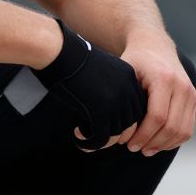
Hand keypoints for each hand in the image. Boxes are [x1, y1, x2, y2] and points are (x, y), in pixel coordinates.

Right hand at [30, 18, 147, 152]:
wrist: (58, 52)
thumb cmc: (70, 59)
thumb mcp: (98, 71)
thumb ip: (108, 88)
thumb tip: (106, 111)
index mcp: (129, 77)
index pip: (137, 108)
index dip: (126, 123)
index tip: (112, 131)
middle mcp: (127, 90)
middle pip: (132, 123)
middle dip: (119, 136)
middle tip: (102, 141)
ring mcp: (115, 101)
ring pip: (117, 133)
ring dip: (102, 141)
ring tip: (85, 138)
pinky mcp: (100, 110)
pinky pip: (101, 137)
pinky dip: (90, 143)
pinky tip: (78, 138)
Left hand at [118, 34, 195, 155]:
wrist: (154, 46)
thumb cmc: (133, 61)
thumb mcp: (124, 71)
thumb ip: (121, 95)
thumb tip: (111, 126)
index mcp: (163, 78)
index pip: (157, 116)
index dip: (142, 135)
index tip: (127, 143)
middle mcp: (182, 86)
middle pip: (171, 126)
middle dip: (152, 142)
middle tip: (134, 148)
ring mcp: (191, 93)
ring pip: (183, 131)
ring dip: (163, 145)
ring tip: (145, 149)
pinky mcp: (194, 100)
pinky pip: (188, 128)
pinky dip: (174, 140)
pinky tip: (157, 144)